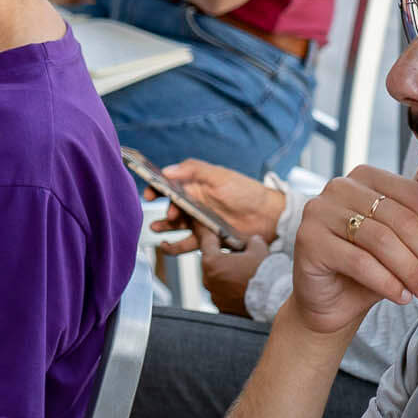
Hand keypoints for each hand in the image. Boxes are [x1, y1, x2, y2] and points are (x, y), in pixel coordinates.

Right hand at [149, 160, 283, 253]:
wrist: (268, 217)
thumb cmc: (246, 192)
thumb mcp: (219, 176)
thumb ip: (193, 171)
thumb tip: (167, 171)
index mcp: (197, 185)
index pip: (171, 184)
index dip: (157, 188)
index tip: (149, 193)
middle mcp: (196, 202)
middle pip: (172, 206)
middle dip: (165, 209)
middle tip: (171, 214)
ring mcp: (201, 221)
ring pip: (176, 224)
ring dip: (164, 226)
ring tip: (156, 228)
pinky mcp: (207, 238)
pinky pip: (187, 243)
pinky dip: (175, 246)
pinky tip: (168, 245)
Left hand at [196, 225, 269, 314]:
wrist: (272, 299)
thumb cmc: (263, 273)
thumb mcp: (258, 248)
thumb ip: (251, 241)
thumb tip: (252, 241)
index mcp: (212, 262)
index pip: (206, 241)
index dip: (212, 233)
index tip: (212, 229)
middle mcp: (208, 280)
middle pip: (210, 262)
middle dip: (221, 256)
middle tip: (235, 252)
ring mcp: (214, 295)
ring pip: (217, 278)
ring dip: (226, 273)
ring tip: (242, 272)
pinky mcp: (222, 307)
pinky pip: (223, 293)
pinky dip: (231, 289)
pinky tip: (244, 286)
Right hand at [289, 167, 417, 335]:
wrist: (329, 302)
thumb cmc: (368, 270)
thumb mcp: (400, 244)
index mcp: (366, 177)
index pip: (416, 195)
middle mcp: (339, 187)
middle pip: (401, 218)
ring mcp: (319, 211)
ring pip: (382, 240)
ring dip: (411, 270)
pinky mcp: (308, 241)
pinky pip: (359, 262)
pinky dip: (387, 283)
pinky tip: (402, 297)